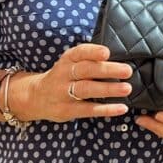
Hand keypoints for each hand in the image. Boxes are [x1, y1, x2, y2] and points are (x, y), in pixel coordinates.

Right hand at [13, 44, 131, 121]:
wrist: (35, 96)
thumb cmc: (62, 77)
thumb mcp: (69, 64)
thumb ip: (88, 61)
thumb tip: (119, 59)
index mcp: (67, 60)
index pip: (79, 53)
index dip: (93, 52)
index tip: (107, 52)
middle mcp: (64, 74)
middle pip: (86, 71)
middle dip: (107, 70)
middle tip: (127, 70)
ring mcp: (63, 93)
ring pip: (87, 90)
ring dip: (108, 89)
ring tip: (127, 88)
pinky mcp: (66, 110)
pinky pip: (88, 109)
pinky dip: (105, 109)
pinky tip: (120, 108)